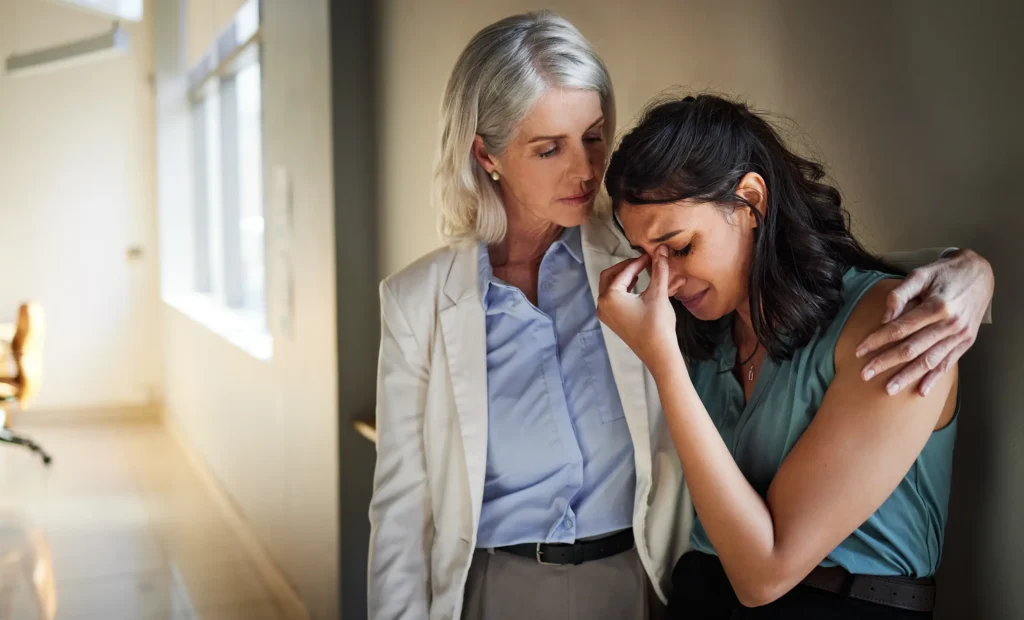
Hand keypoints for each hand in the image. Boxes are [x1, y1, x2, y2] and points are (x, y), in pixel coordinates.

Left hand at [596, 246, 680, 370]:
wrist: (659, 353)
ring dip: (624, 278)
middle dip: (626, 268)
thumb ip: (659, 269)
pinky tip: (637, 286)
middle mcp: (602, 305)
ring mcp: (605, 314)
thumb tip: (661, 248)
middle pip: (609, 277)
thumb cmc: (657, 324)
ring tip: (641, 272)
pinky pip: (613, 299)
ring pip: (610, 288)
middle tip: (643, 262)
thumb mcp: (658, 293)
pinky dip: (623, 289)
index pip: (623, 272)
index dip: (637, 262)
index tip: (651, 255)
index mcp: (609, 297)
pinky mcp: (612, 321)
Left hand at [856, 249, 993, 395]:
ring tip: (889, 389)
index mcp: (937, 306)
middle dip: (886, 363)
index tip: (859, 351)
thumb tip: (884, 319)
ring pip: (929, 361)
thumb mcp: (920, 274)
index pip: (900, 329)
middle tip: (865, 374)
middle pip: (912, 348)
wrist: (980, 272)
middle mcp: (950, 324)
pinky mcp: (967, 342)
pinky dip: (934, 378)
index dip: (877, 340)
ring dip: (907, 376)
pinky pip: (948, 363)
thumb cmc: (944, 273)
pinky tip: (921, 391)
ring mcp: (960, 335)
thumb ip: (899, 294)